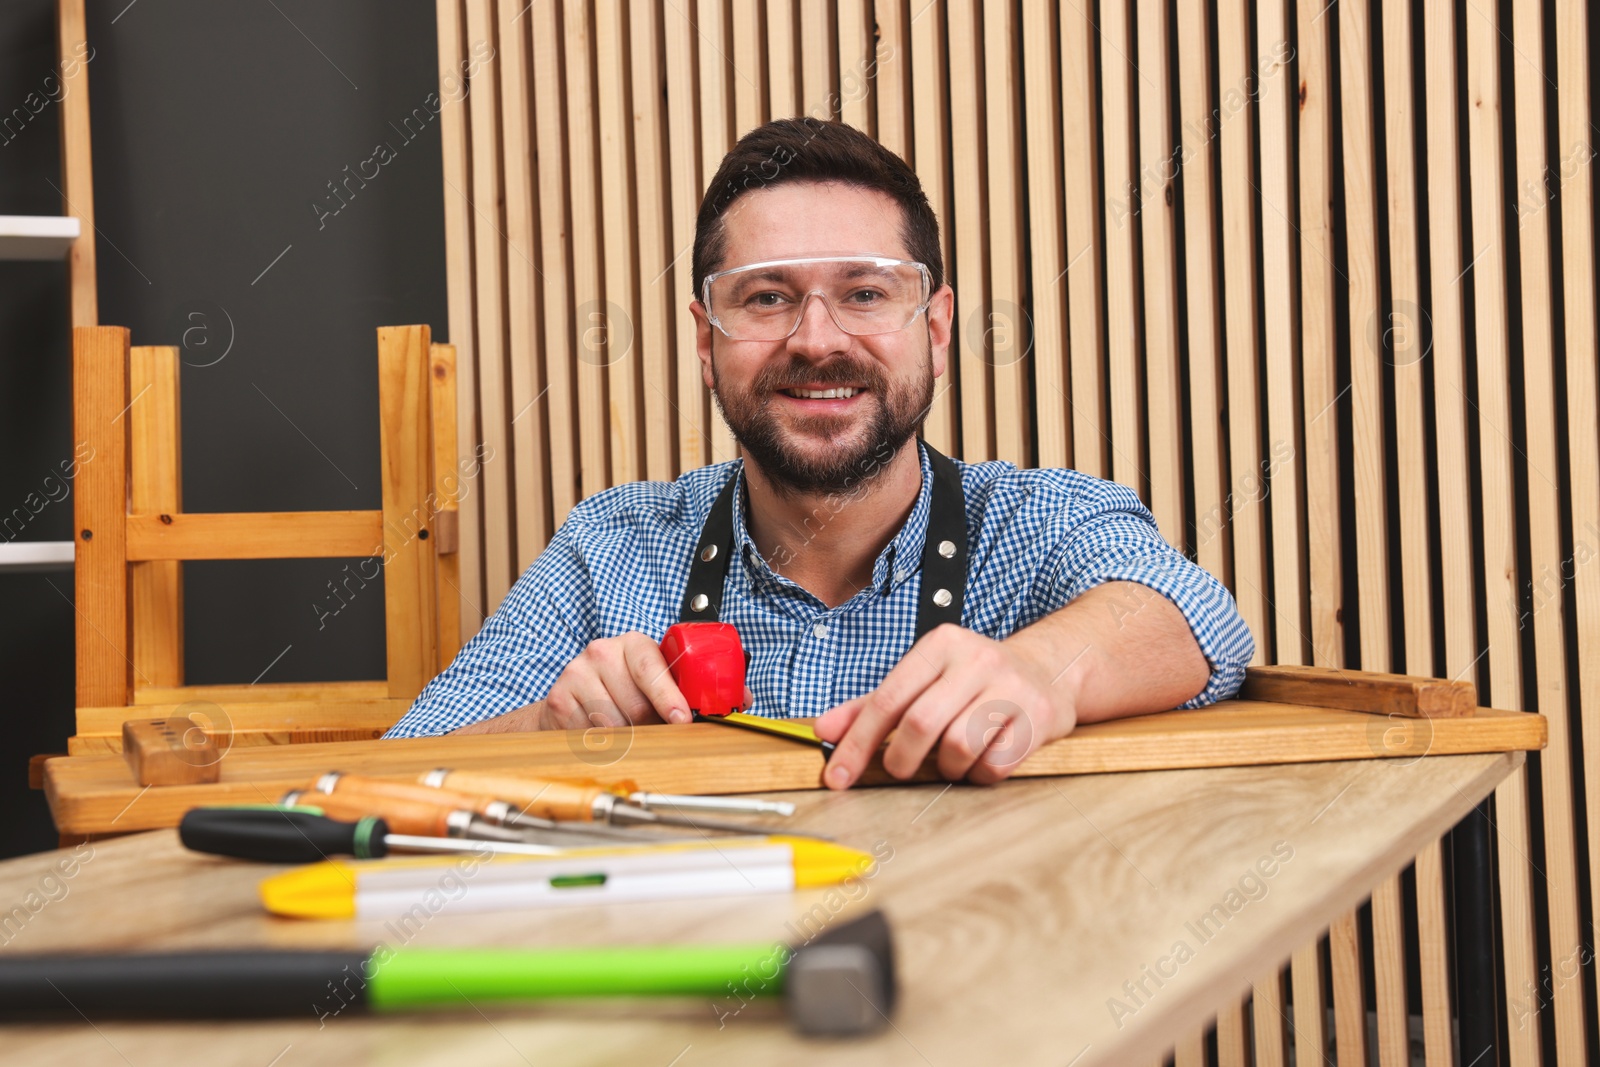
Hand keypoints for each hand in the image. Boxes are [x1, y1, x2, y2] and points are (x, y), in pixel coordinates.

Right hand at [451, 632, 755, 735]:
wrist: (570, 698)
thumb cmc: (626, 690)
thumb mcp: (660, 681)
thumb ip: (698, 688)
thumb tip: (743, 699)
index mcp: (634, 644)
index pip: (652, 666)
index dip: (669, 695)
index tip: (681, 719)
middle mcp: (602, 652)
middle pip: (635, 704)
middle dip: (650, 726)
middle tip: (654, 732)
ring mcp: (576, 674)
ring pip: (613, 724)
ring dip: (626, 737)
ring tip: (626, 731)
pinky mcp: (559, 700)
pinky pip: (588, 735)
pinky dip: (600, 743)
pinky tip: (600, 733)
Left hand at [812, 624, 1077, 787]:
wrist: (1048, 671)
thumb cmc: (973, 681)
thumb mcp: (923, 681)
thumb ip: (872, 705)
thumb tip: (823, 729)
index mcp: (940, 644)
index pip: (887, 698)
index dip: (857, 742)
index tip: (838, 776)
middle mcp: (977, 658)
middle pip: (920, 723)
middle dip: (901, 759)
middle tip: (901, 769)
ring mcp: (1011, 686)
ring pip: (957, 747)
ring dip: (946, 767)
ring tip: (951, 759)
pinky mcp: (1038, 716)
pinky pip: (994, 764)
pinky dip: (979, 774)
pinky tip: (981, 760)